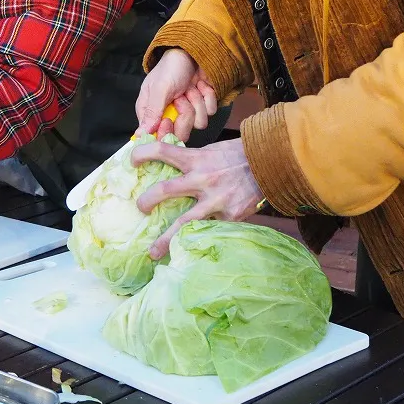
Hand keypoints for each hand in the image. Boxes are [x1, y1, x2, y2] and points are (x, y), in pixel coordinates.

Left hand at [132, 137, 263, 257]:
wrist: (271, 163)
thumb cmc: (239, 155)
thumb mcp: (212, 150)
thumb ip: (193, 159)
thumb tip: (170, 161)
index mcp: (197, 159)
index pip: (162, 151)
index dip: (143, 154)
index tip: (131, 161)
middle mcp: (202, 179)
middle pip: (165, 190)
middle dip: (147, 200)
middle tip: (139, 209)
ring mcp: (216, 200)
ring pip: (185, 223)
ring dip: (166, 240)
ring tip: (153, 253)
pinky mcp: (230, 216)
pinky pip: (211, 231)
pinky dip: (200, 241)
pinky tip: (191, 253)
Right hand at [136, 49, 216, 141]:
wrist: (193, 51)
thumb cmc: (171, 67)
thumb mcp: (160, 88)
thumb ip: (152, 112)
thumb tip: (140, 136)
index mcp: (152, 112)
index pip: (157, 137)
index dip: (166, 132)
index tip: (168, 120)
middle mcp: (170, 115)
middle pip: (181, 134)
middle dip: (185, 114)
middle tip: (181, 98)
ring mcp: (188, 111)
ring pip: (199, 123)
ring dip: (197, 102)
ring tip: (191, 87)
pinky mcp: (203, 105)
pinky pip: (211, 112)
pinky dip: (208, 96)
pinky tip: (201, 86)